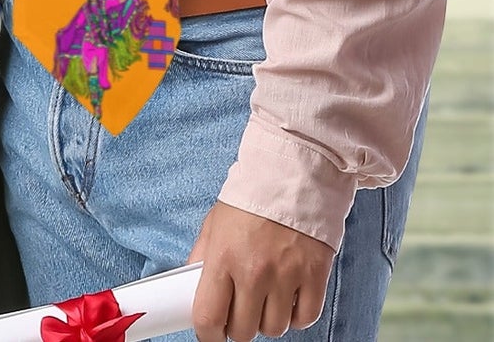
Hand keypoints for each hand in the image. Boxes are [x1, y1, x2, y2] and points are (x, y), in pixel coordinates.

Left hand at [187, 201, 334, 340]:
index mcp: (223, 257)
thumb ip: (202, 256)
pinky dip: (295, 316)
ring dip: (267, 320)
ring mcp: (286, 277)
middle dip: (238, 326)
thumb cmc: (249, 201)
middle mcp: (253, 272)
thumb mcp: (214, 224)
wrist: (291, 178)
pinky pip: (304, 319)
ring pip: (274, 329)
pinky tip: (287, 298)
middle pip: (243, 330)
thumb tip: (191, 285)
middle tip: (239, 309)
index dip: (207, 334)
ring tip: (264, 298)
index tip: (210, 333)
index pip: (208, 316)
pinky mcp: (314, 278)